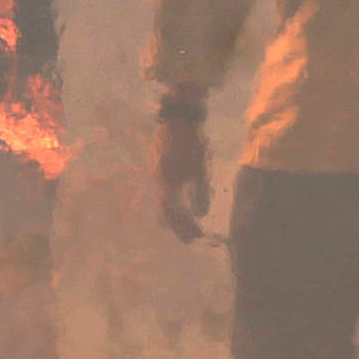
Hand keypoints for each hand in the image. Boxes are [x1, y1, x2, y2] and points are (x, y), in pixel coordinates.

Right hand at [155, 110, 211, 240]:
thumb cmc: (190, 144)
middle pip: (164, 210)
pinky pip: (165, 190)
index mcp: (165, 183)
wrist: (178, 119)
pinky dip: (174, 201)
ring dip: (176, 213)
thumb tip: (201, 214)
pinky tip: (183, 201)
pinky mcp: (160, 166)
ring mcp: (157, 173)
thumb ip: (199, 192)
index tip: (195, 238)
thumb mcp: (199, 169)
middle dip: (177, 224)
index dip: (182, 227)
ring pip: (164, 200)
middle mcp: (157, 181)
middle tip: (191, 236)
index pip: (171, 213)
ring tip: (188, 223)